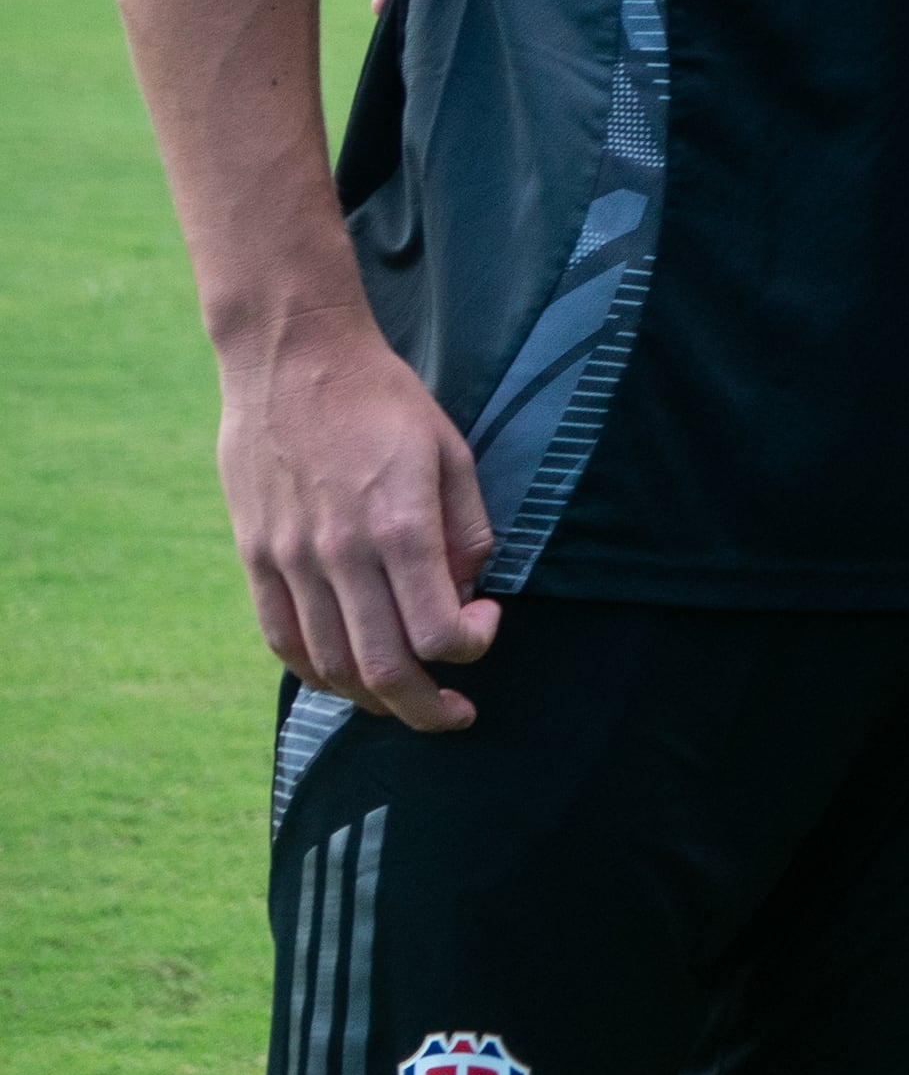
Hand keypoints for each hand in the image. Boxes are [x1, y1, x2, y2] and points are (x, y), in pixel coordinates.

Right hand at [217, 317, 498, 730]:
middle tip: (456, 714)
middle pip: (383, 669)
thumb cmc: (384, 401)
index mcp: (399, 526)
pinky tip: (348, 679)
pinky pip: (283, 640)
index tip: (486, 621)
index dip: (472, 646)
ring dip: (374, 699)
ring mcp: (289, 561)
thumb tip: (466, 591)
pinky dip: (318, 672)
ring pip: (330, 666)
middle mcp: (341, 554)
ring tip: (407, 701)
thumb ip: (466, 529)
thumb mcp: (451, 452)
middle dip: (428, 708)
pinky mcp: (255, 558)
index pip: (437, 631)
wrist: (292, 360)